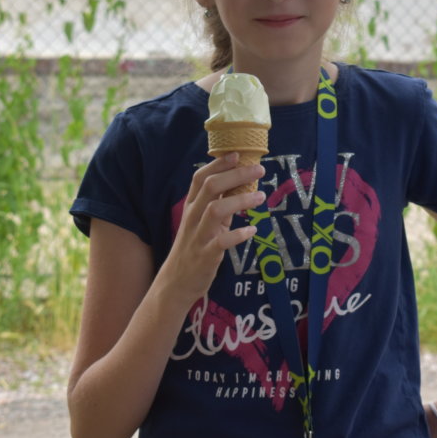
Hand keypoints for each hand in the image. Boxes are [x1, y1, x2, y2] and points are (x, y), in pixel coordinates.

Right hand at [160, 152, 264, 306]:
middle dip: (236, 175)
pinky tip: (252, 231)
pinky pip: (221, 242)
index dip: (218, 164)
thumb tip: (241, 182)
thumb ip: (219, 203)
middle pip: (210, 187)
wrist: (175, 283)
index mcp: (192, 207)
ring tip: (261, 196)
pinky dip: (238, 234)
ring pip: (215, 210)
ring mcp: (197, 236)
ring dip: (240, 200)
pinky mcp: (205, 256)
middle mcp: (192, 218)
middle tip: (259, 169)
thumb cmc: (195, 247)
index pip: (200, 178)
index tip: (238, 154)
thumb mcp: (204, 222)